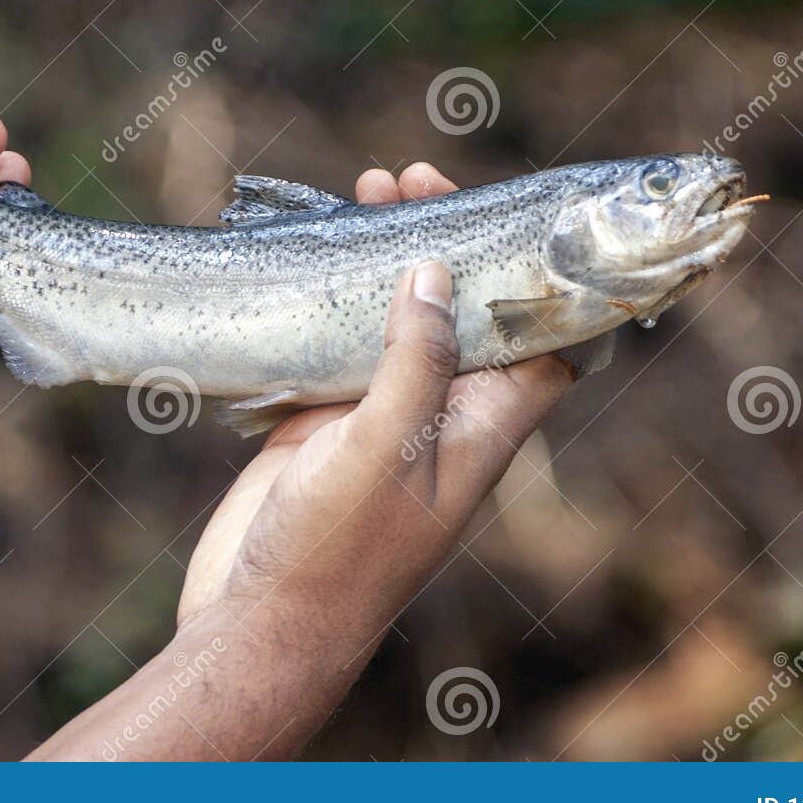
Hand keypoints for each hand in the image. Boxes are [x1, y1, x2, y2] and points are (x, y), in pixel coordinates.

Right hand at [178, 161, 573, 639]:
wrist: (259, 623)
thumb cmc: (338, 553)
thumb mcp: (387, 450)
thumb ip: (415, 361)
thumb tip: (437, 272)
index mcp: (483, 428)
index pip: (544, 338)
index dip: (540, 275)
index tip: (518, 212)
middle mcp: (443, 416)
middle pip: (468, 311)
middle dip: (451, 241)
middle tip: (413, 179)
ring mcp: (383, 416)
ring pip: (402, 318)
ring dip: (391, 257)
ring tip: (367, 191)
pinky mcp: (327, 419)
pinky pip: (344, 341)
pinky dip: (339, 293)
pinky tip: (320, 249)